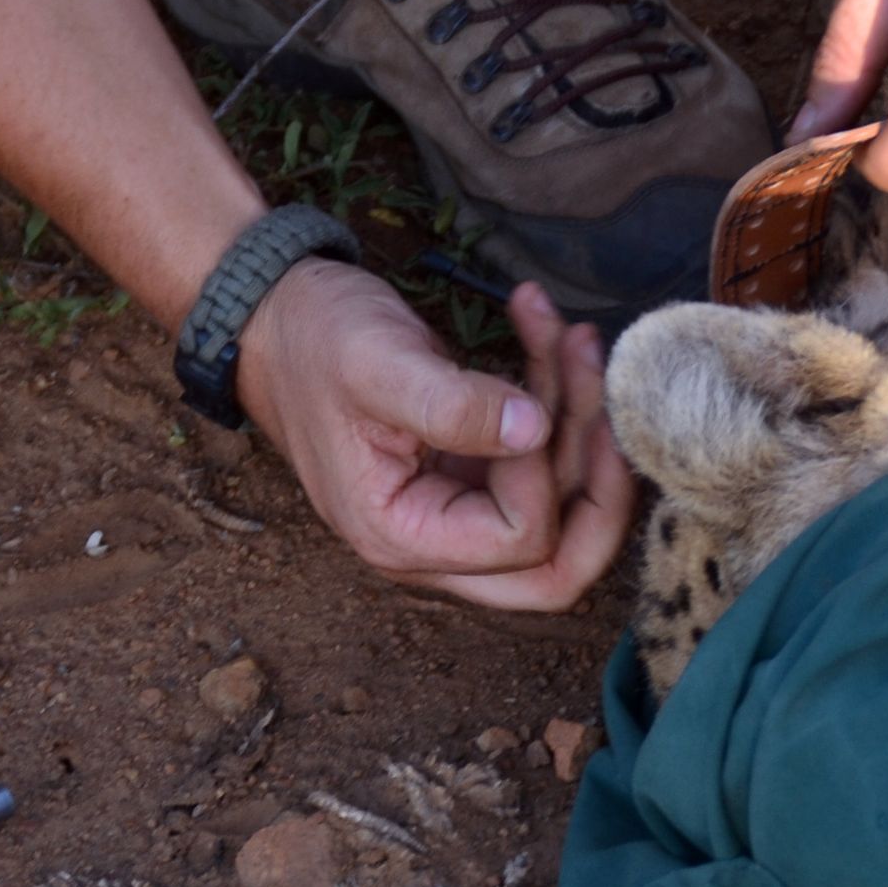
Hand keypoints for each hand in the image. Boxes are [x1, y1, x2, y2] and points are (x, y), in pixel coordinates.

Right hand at [231, 263, 633, 611]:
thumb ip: (454, 405)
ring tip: (570, 335)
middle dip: (601, 489)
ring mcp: (456, 511)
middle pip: (555, 571)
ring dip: (581, 425)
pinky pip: (541, 462)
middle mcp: (432, 543)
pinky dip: (558, 401)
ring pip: (561, 511)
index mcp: (400, 535)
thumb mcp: (377, 364)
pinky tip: (547, 332)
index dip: (544, 471)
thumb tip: (536, 430)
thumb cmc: (312, 339)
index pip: (518, 540)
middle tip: (612, 404)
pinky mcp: (472, 472)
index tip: (528, 396)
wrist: (275, 315)